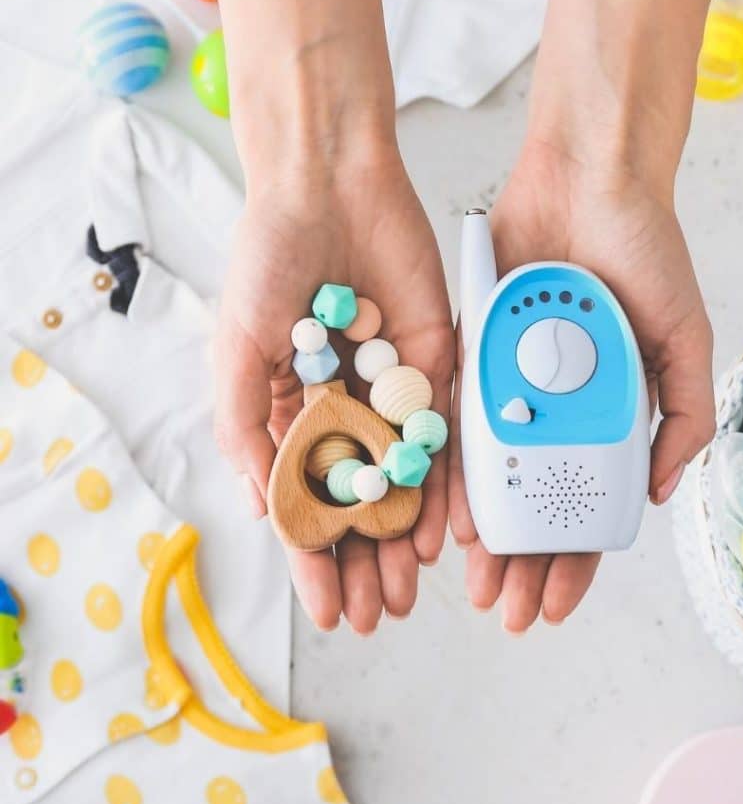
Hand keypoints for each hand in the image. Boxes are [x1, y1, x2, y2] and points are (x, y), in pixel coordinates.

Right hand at [215, 150, 453, 632]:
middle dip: (363, 564)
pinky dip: (441, 486)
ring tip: (405, 592)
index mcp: (294, 411)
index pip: (305, 504)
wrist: (329, 187)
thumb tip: (259, 505)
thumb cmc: (268, 260)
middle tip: (375, 617)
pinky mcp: (435, 366)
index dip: (314, 560)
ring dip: (401, 540)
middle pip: (357, 505)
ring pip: (402, 483)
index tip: (326, 611)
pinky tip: (438, 533)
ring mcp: (392, 392)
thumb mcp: (238, 349)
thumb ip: (246, 426)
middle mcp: (346, 410)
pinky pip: (443, 436)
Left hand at [448, 141, 714, 632]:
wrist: (588, 182)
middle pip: (537, 505)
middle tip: (508, 612)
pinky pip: (458, 426)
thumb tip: (664, 489)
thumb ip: (684, 414)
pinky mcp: (473, 358)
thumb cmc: (645, 255)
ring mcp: (514, 387)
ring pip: (495, 480)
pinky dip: (455, 476)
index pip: (588, 506)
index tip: (558, 604)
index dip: (575, 560)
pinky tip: (449, 521)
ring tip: (477, 584)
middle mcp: (558, 409)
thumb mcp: (685, 339)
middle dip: (525, 565)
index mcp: (609, 414)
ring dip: (487, 537)